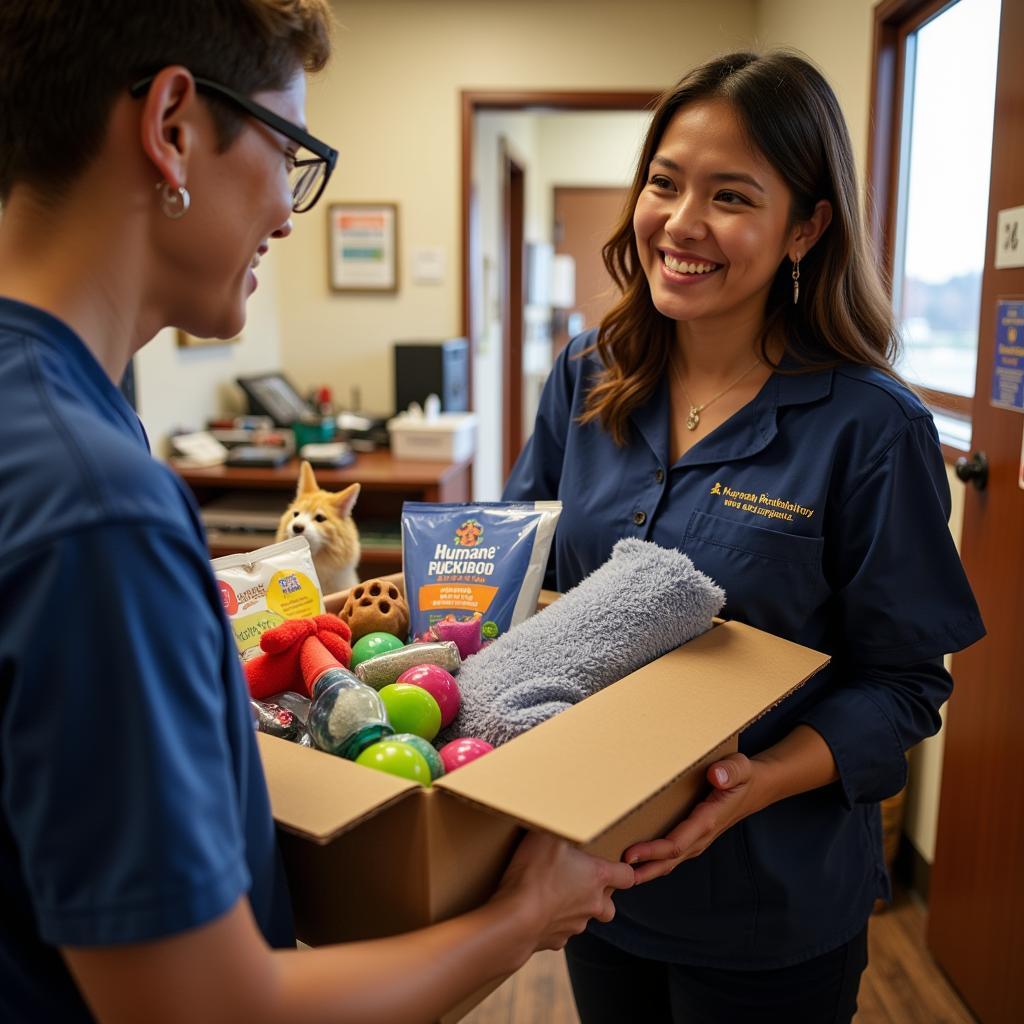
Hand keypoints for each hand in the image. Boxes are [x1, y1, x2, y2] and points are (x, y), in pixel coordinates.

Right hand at [494, 831, 634, 950]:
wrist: (515, 920)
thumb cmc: (535, 873)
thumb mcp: (547, 835)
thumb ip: (561, 827)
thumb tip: (562, 814)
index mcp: (597, 878)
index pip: (627, 876)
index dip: (624, 870)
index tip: (615, 865)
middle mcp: (592, 904)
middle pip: (610, 905)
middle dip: (601, 896)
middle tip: (581, 882)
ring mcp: (574, 925)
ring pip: (583, 919)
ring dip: (575, 908)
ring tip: (552, 893)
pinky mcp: (555, 941)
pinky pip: (559, 931)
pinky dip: (552, 922)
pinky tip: (536, 909)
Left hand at [621, 753, 768, 883]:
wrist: (757, 787)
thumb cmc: (745, 776)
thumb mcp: (741, 767)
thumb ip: (731, 771)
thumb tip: (716, 776)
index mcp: (707, 821)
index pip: (676, 843)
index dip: (653, 851)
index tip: (630, 854)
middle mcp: (701, 835)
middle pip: (669, 860)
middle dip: (643, 868)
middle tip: (615, 873)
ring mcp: (697, 838)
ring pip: (670, 860)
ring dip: (646, 869)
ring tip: (619, 875)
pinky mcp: (694, 836)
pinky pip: (672, 853)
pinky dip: (654, 862)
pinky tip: (636, 863)